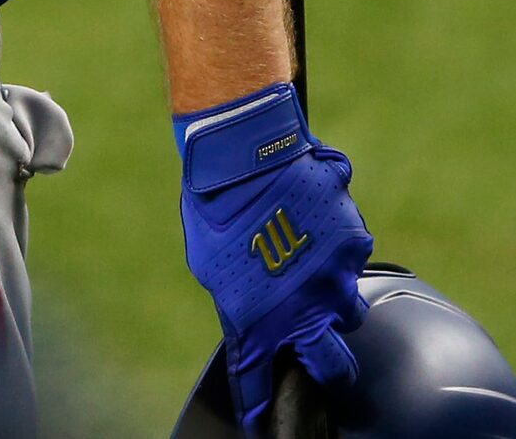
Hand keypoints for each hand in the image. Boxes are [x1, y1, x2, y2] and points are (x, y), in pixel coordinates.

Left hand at [177, 83, 373, 428]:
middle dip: (330, 369)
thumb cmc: (214, 208)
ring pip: (348, 303)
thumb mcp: (211, 267)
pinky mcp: (354, 238)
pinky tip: (312, 218)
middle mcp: (311, 306)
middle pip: (336, 365)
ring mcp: (338, 274)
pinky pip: (351, 253)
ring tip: (308, 266)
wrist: (238, 154)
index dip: (262, 399)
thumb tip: (251, 321)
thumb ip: (238, 301)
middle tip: (320, 357)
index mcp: (268, 317)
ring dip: (332, 295)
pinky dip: (335, 242)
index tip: (260, 417)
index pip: (263, 376)